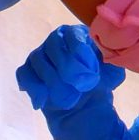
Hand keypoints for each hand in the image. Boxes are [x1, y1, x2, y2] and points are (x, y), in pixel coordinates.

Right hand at [15, 25, 127, 139]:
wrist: (86, 106)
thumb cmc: (100, 83)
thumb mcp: (114, 70)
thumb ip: (113, 57)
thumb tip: (110, 49)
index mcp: (77, 34)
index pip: (72, 34)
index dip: (79, 51)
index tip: (90, 71)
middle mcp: (56, 40)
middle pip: (52, 43)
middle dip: (66, 66)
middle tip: (80, 85)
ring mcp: (40, 55)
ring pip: (37, 60)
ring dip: (54, 81)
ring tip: (69, 97)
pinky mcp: (29, 72)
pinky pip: (24, 74)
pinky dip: (33, 87)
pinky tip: (44, 101)